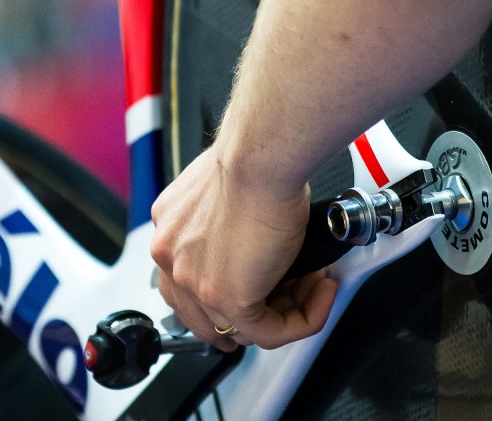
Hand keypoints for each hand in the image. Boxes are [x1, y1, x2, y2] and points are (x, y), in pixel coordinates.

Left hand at [150, 146, 337, 351]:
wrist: (259, 159)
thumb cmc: (252, 159)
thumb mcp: (228, 191)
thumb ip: (230, 221)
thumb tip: (257, 237)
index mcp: (169, 229)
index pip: (185, 281)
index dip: (223, 292)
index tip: (259, 286)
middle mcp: (171, 258)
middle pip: (205, 312)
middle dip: (251, 313)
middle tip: (291, 298)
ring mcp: (194, 282)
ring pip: (238, 327)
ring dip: (285, 312)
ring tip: (315, 287)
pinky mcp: (228, 299)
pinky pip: (268, 333)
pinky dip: (302, 320)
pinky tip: (322, 295)